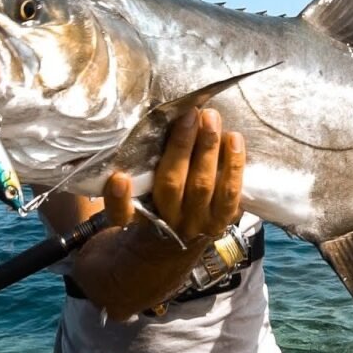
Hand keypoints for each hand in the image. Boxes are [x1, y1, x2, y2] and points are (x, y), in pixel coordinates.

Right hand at [101, 107, 245, 243]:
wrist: (189, 238)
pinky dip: (234, 164)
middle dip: (181, 146)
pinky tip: (234, 138)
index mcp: (141, 215)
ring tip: (211, 118)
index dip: (118, 199)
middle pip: (172, 184)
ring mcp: (198, 223)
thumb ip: (143, 167)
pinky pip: (231, 194)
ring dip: (208, 148)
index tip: (119, 178)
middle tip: (190, 114)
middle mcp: (169, 221)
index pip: (122, 214)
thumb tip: (154, 128)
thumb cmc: (164, 202)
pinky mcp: (224, 221)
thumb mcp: (145, 192)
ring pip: (203, 185)